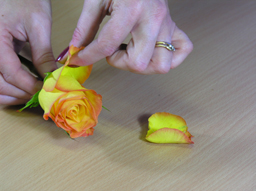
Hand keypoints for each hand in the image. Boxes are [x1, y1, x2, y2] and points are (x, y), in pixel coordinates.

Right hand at [0, 0, 56, 104]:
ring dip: (11, 95)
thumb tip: (52, 76)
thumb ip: (43, 53)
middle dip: (21, 94)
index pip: (11, 73)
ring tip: (31, 95)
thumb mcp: (38, 24)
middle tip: (40, 96)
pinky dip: (6, 88)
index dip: (30, 86)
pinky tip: (20, 89)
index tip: (46, 91)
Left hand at [68, 0, 192, 73]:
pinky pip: (182, 51)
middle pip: (140, 64)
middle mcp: (153, 20)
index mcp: (132, 9)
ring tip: (132, 51)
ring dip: (143, 65)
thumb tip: (75, 49)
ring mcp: (167, 24)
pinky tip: (154, 51)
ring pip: (162, 65)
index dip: (88, 56)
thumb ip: (85, 26)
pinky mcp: (175, 26)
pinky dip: (170, 58)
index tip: (78, 60)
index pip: (107, 45)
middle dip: (120, 63)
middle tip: (113, 50)